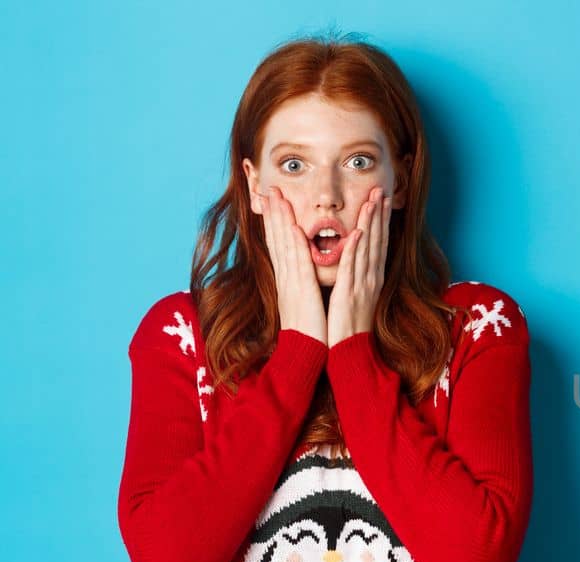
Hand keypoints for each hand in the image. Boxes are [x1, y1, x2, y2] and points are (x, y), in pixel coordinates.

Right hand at [257, 186, 327, 344]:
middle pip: (278, 239)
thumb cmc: (308, 329)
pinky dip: (298, 245)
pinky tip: (297, 229)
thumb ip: (300, 283)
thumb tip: (300, 273)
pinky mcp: (302, 292)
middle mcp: (286, 277)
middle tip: (269, 189)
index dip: (275, 222)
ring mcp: (292, 283)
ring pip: (286, 245)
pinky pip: (299, 265)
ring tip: (279, 198)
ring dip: (283, 220)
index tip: (272, 202)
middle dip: (274, 213)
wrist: (304, 352)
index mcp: (288, 279)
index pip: (279, 244)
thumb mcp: (302, 300)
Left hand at [327, 186, 389, 346]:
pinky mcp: (350, 293)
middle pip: (377, 240)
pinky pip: (353, 267)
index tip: (382, 200)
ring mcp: (363, 285)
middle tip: (381, 190)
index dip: (381, 220)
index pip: (378, 243)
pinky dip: (356, 250)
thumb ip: (359, 277)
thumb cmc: (351, 325)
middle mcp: (371, 278)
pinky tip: (358, 233)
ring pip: (368, 248)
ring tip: (372, 201)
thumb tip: (358, 261)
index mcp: (372, 278)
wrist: (351, 351)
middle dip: (379, 214)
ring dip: (370, 224)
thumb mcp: (358, 296)